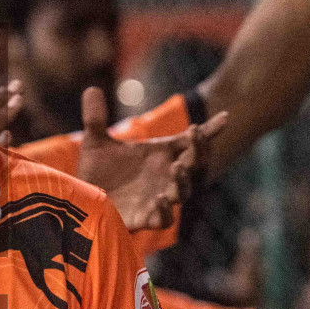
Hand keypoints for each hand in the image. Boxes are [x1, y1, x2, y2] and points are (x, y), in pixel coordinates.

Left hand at [76, 86, 227, 231]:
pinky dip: (165, 210)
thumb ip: (95, 118)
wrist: (84, 203)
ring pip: (183, 191)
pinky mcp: (145, 219)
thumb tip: (91, 88)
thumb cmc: (97, 172)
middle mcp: (164, 176)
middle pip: (194, 163)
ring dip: (183, 180)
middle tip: (196, 133)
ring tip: (177, 167)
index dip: (209, 130)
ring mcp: (158, 198)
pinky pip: (163, 219)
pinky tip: (161, 198)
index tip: (225, 116)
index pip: (189, 142)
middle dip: (199, 149)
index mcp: (160, 155)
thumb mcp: (95, 142)